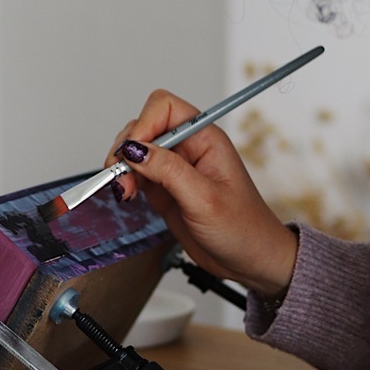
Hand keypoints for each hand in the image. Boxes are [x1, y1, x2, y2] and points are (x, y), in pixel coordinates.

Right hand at [107, 90, 296, 295]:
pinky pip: (135, 173)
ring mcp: (174, 168)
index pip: (164, 108)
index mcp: (205, 139)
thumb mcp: (204, 199)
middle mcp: (188, 148)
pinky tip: (127, 196)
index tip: (132, 154)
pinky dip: (124, 182)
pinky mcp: (164, 188)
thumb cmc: (242, 229)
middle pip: (143, 127)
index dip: (143, 126)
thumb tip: (134, 149)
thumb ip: (169, 171)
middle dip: (127, 150)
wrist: (248, 260)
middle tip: (123, 179)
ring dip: (121, 167)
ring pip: (134, 150)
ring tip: (124, 191)